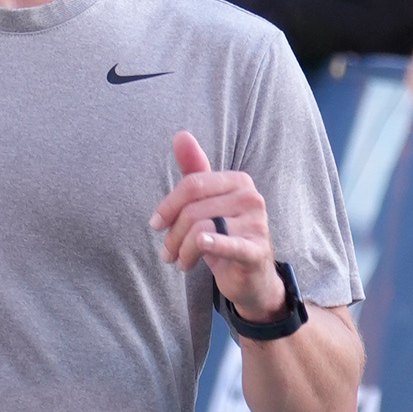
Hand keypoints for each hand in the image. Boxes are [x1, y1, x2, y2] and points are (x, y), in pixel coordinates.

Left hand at [151, 132, 285, 319]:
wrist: (252, 276)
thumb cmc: (227, 235)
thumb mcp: (209, 203)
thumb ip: (194, 170)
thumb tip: (180, 135)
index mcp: (237, 181)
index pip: (193, 184)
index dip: (168, 205)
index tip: (156, 224)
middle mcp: (250, 197)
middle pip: (194, 209)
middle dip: (172, 234)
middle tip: (166, 253)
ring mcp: (257, 223)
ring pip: (201, 228)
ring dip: (182, 250)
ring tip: (180, 262)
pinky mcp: (256, 249)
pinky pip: (228, 243)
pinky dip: (211, 245)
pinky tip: (198, 249)